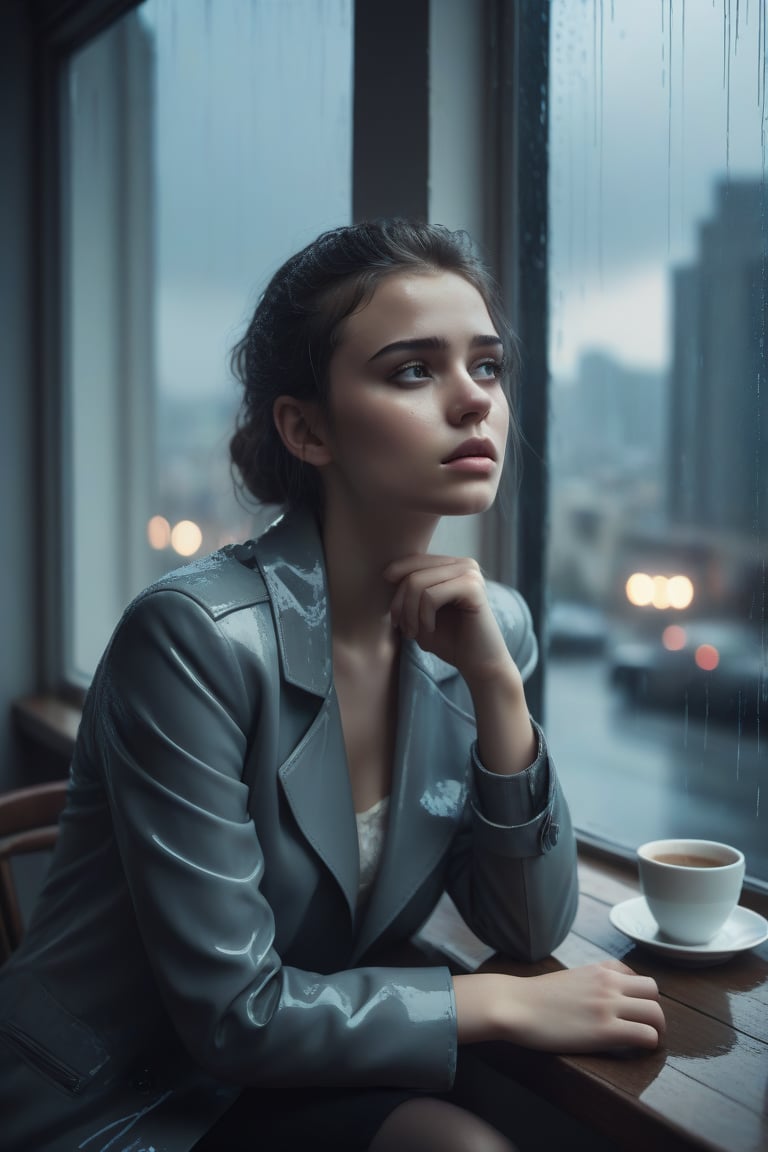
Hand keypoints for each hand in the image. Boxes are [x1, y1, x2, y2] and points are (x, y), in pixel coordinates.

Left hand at [383, 554, 510, 683]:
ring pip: (417, 583)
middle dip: (399, 604)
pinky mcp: (473, 587)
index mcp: (452, 565)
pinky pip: (430, 596)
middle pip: (411, 573)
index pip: (412, 562)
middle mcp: (463, 563)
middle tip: (402, 630)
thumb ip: (408, 591)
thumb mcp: (420, 613)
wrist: (479, 665)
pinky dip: (423, 617)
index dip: (395, 588)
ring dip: (409, 613)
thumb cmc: (450, 641)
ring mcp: (470, 573)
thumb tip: (387, 573)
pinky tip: (430, 630)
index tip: (394, 618)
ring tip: (413, 633)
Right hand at [496, 960, 664, 1052]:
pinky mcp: (605, 1030)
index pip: (639, 977)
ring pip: (656, 1014)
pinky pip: (646, 1035)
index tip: (632, 1012)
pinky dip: (648, 1044)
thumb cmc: (534, 997)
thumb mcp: (569, 978)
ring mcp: (608, 1006)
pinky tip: (635, 1051)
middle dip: (653, 1011)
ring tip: (644, 1042)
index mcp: (599, 970)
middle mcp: (609, 983)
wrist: (514, 1005)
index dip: (640, 997)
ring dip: (656, 1029)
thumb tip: (600, 995)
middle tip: (643, 1029)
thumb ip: (590, 982)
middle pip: (654, 992)